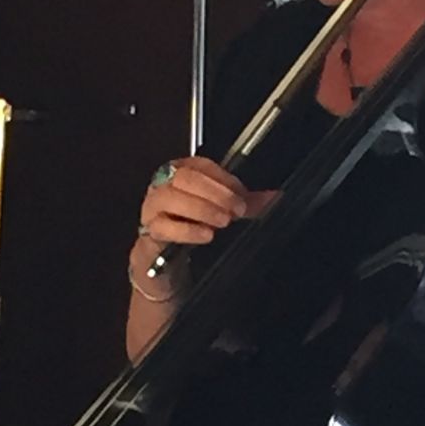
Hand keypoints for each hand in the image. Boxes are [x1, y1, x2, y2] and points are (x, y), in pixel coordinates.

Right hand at [138, 155, 277, 246]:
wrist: (165, 260)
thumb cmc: (193, 225)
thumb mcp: (222, 211)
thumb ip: (247, 203)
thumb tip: (276, 196)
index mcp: (182, 171)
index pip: (201, 165)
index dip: (224, 178)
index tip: (242, 194)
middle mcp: (163, 184)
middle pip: (185, 177)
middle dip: (214, 192)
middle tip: (236, 210)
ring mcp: (152, 206)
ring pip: (170, 197)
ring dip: (201, 208)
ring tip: (223, 221)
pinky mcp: (148, 231)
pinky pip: (162, 226)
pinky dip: (186, 229)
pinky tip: (206, 234)